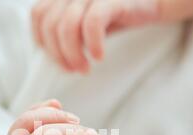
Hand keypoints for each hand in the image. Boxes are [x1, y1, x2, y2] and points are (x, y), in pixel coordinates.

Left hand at [32, 0, 159, 72]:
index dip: (42, 41)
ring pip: (67, 26)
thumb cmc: (117, 12)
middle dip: (58, 54)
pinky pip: (92, 23)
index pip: (38, 15)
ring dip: (72, 54)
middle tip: (73, 69)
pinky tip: (99, 56)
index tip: (57, 59)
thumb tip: (50, 54)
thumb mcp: (85, 18)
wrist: (153, 1)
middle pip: (50, 24)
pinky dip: (92, 44)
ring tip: (85, 68)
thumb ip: (66, 28)